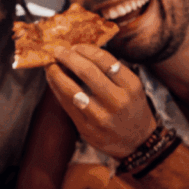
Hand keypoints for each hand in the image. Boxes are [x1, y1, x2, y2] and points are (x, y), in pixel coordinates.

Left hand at [45, 44, 156, 158]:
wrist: (137, 142)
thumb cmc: (131, 108)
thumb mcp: (130, 87)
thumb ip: (109, 70)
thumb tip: (78, 51)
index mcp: (131, 86)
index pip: (105, 60)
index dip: (85, 49)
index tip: (75, 46)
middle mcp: (118, 101)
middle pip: (87, 72)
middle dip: (68, 57)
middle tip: (58, 51)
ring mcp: (101, 117)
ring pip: (71, 89)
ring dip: (56, 73)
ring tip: (50, 65)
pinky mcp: (87, 128)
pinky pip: (66, 104)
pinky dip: (56, 89)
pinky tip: (53, 81)